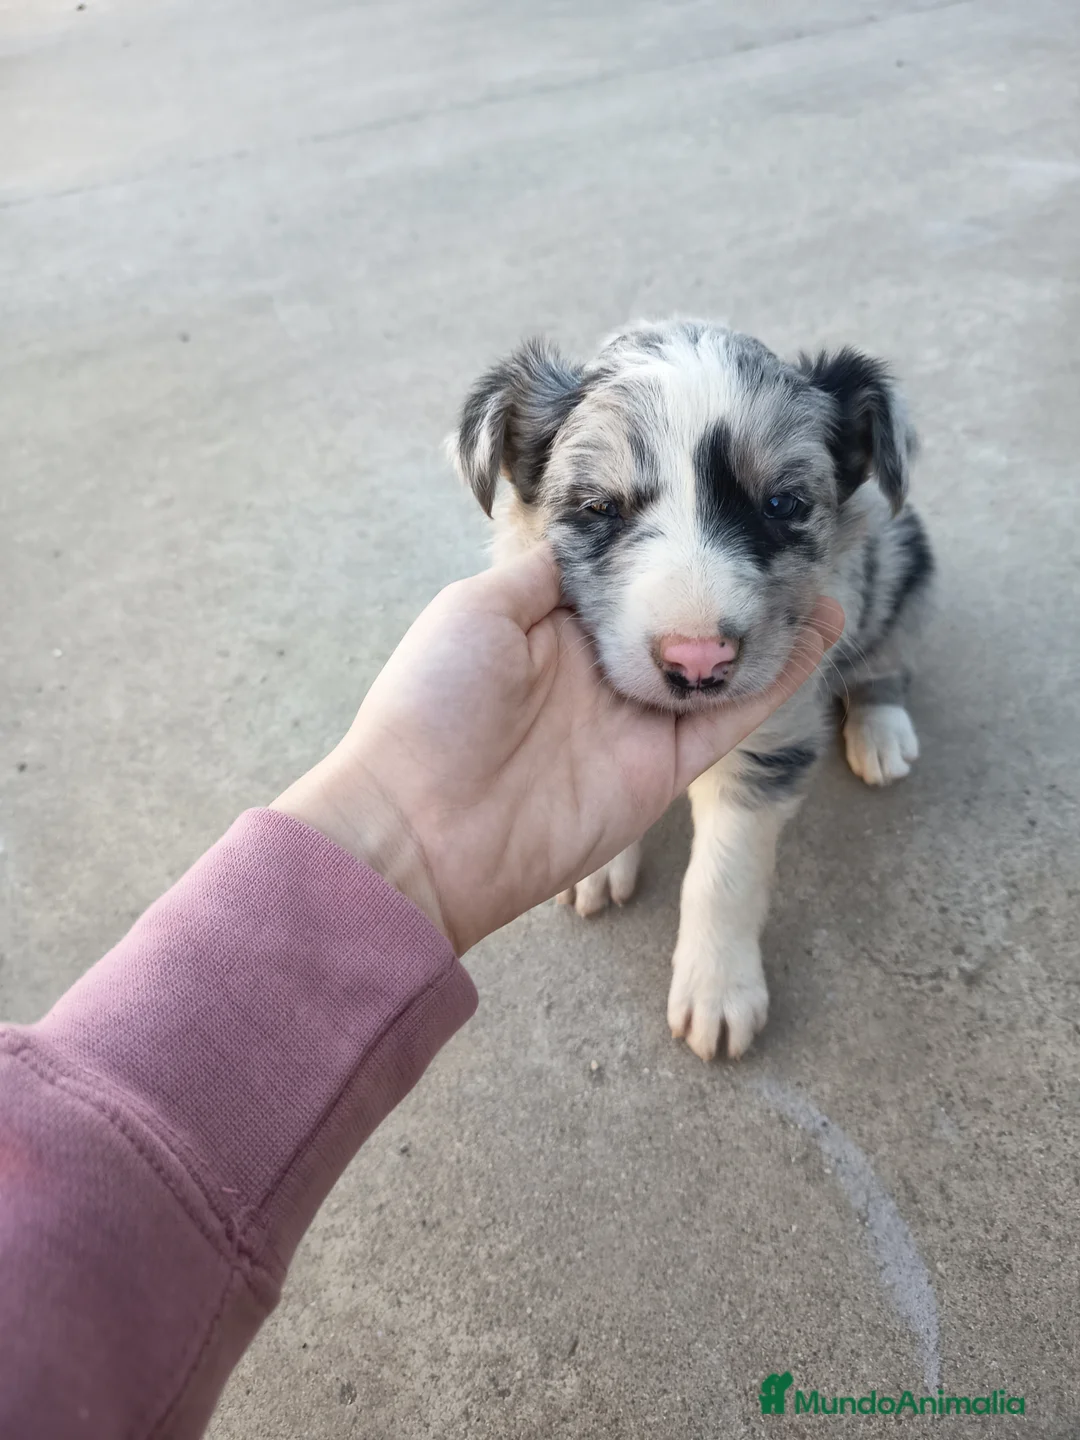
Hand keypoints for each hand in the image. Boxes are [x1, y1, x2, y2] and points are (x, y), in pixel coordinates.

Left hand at [271, 548, 842, 952]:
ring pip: (719, 667)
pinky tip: (814, 635)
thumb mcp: (475, 610)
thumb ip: (545, 572)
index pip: (629, 575)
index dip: (674, 542)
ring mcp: (635, 721)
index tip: (722, 498)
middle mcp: (601, 670)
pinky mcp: (663, 770)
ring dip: (769, 628)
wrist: (422, 829)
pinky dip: (775, 681)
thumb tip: (597, 535)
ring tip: (821, 579)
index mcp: (551, 627)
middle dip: (732, 580)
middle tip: (790, 534)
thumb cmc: (433, 705)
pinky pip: (731, 720)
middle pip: (682, 618)